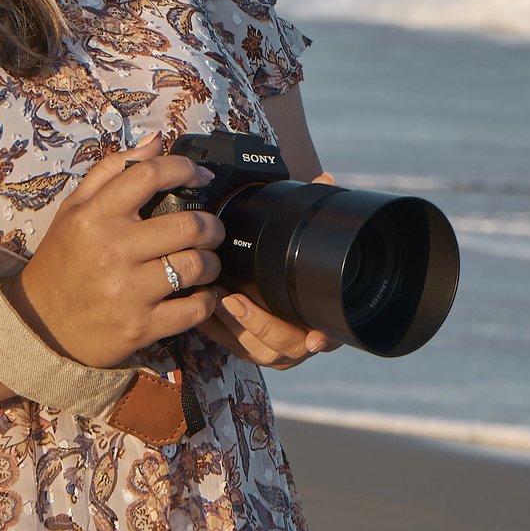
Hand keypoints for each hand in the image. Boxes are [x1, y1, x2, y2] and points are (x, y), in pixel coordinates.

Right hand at [10, 131, 223, 367]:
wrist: (40, 323)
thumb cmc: (62, 260)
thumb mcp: (74, 209)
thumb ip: (113, 170)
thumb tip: (156, 141)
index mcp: (94, 216)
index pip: (149, 176)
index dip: (184, 169)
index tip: (200, 176)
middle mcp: (112, 250)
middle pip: (188, 225)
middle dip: (211, 225)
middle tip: (212, 228)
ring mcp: (128, 291)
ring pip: (196, 267)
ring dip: (212, 263)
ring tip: (207, 262)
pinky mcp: (140, 327)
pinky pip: (194, 309)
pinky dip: (208, 300)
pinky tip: (203, 294)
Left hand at [193, 172, 342, 370]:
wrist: (274, 292)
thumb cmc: (291, 265)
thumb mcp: (302, 240)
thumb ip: (316, 212)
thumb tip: (326, 180)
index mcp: (318, 318)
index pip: (326, 335)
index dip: (323, 340)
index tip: (314, 338)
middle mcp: (298, 339)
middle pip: (284, 347)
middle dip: (258, 325)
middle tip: (234, 301)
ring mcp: (271, 348)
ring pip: (255, 350)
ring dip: (233, 326)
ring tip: (214, 299)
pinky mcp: (245, 347)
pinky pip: (230, 346)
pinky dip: (216, 330)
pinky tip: (203, 310)